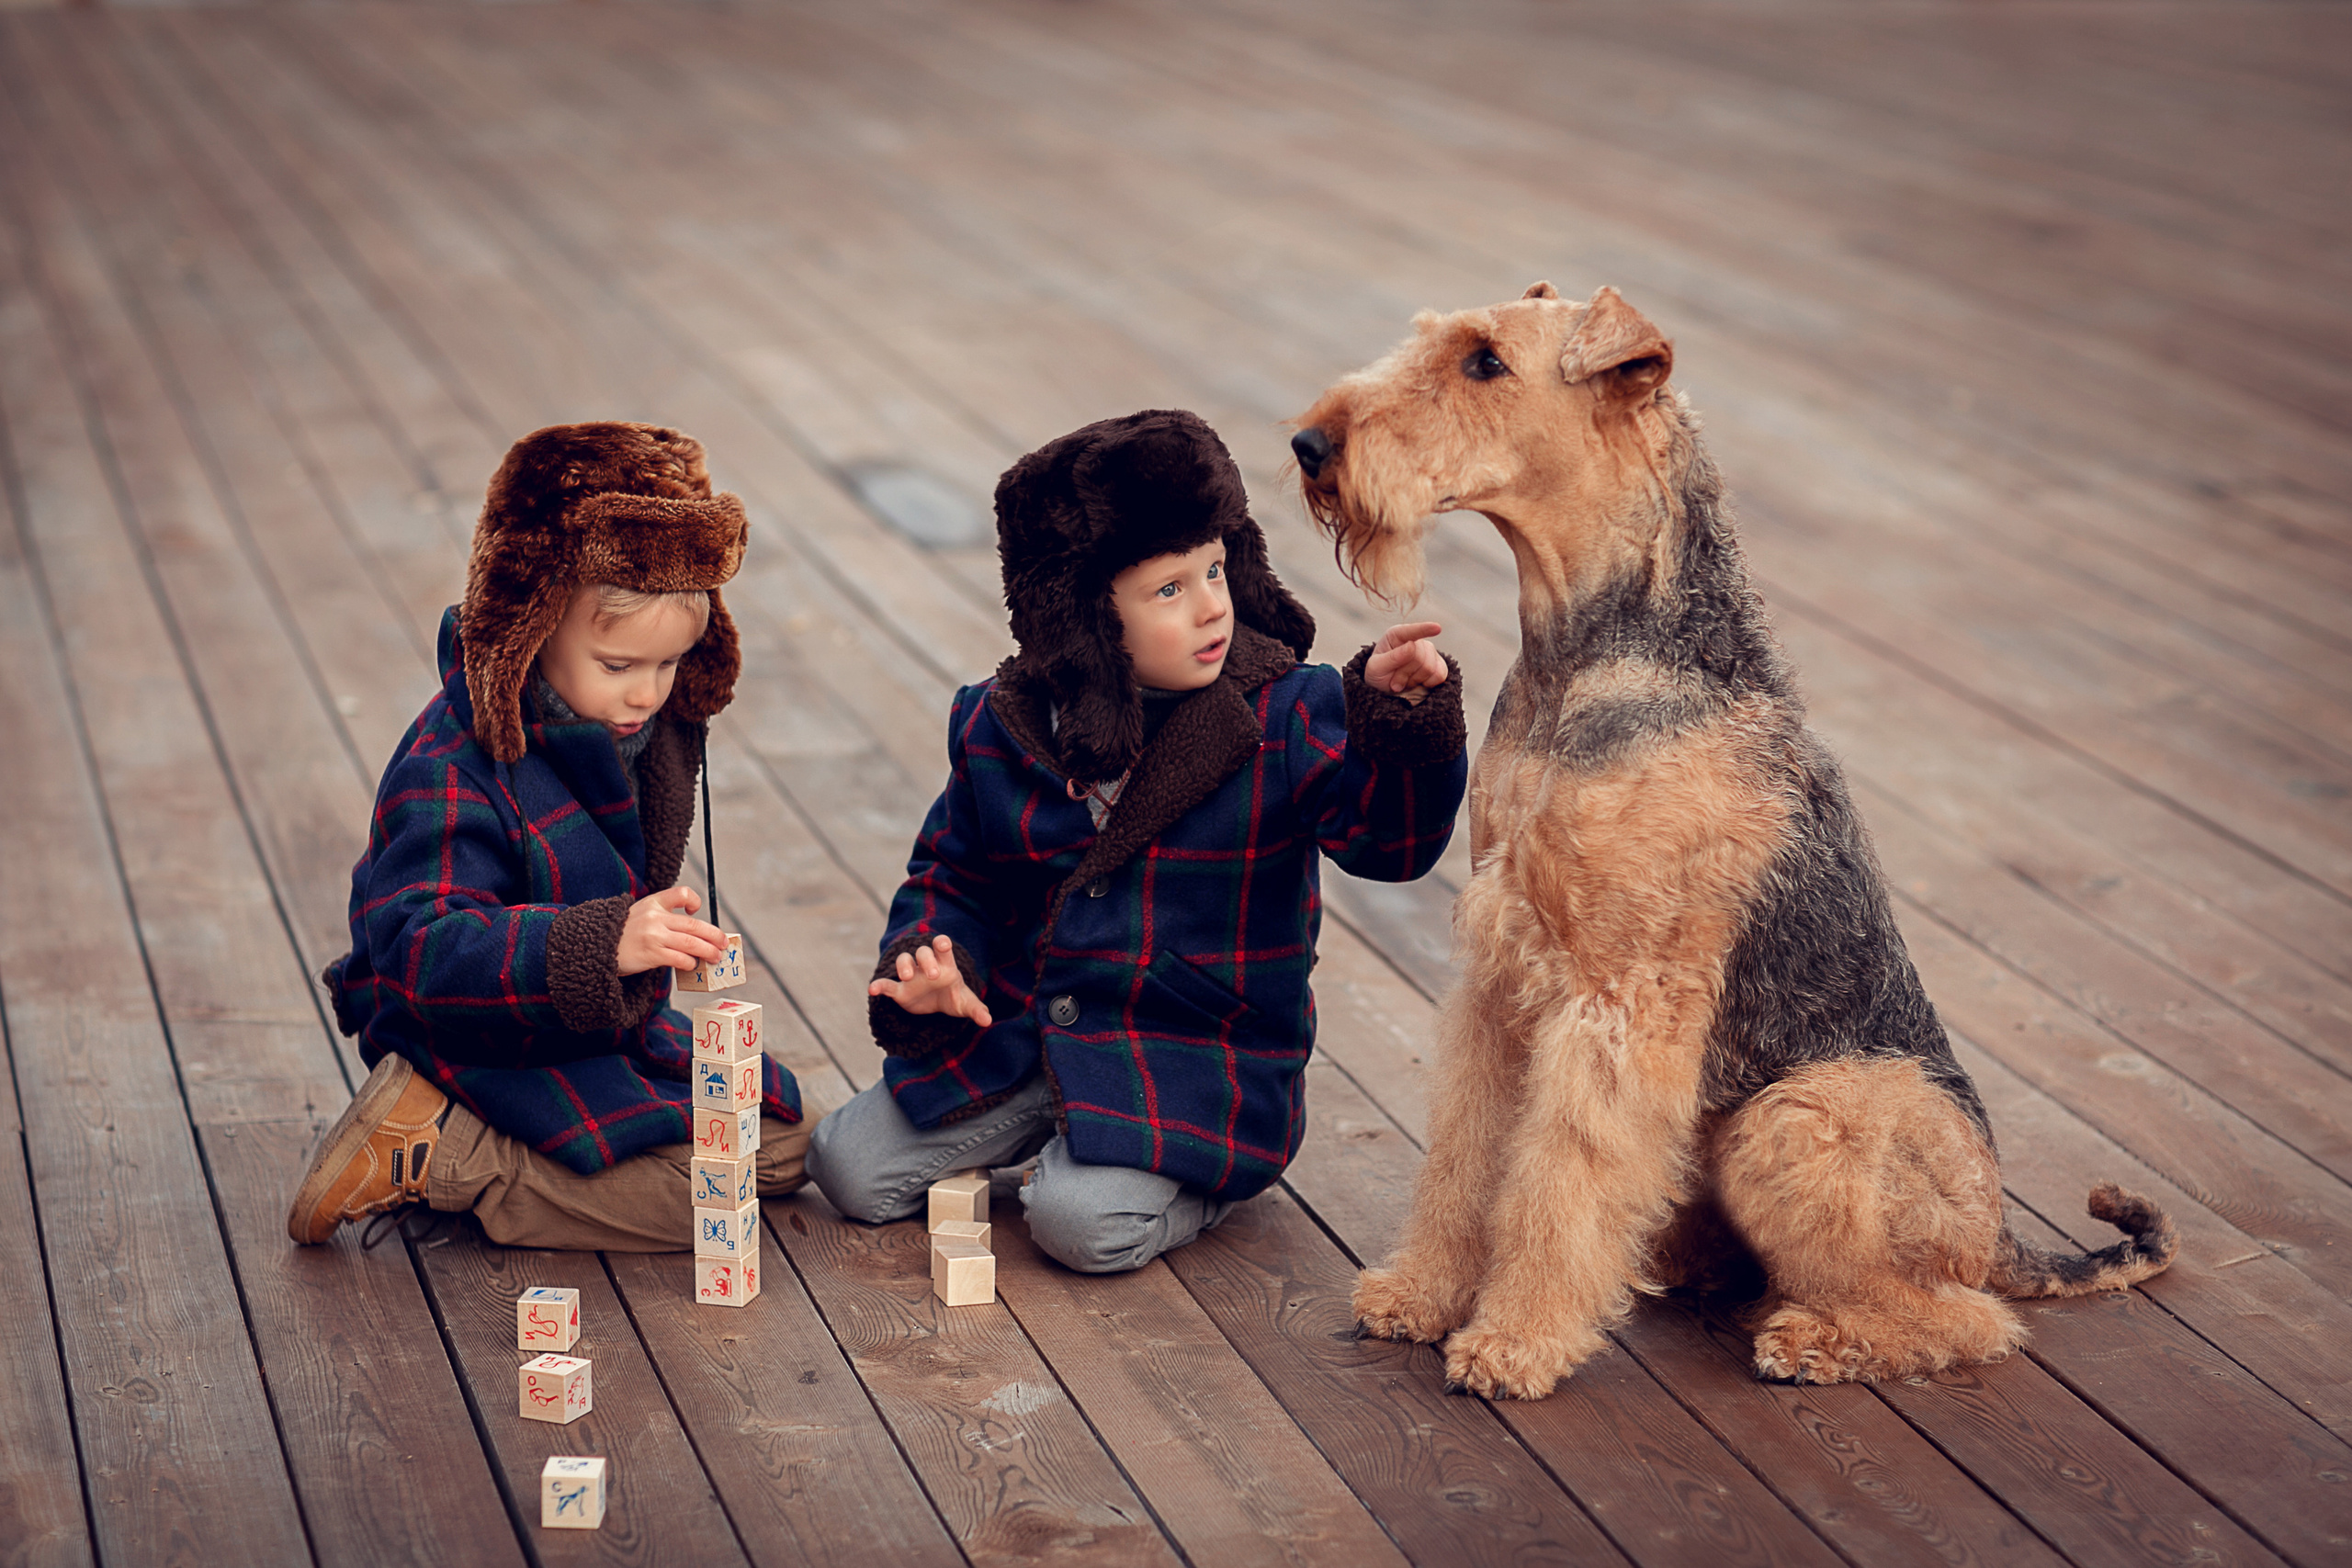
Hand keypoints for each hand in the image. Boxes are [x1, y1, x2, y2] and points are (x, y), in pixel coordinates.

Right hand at [618, 887, 728, 976]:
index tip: (696, 911)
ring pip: (691, 943)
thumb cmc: (621, 934)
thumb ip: (661, 917)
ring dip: (708, 951)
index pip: (681, 893)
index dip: (694, 901)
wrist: (594, 947)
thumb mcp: (638, 914)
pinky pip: (679, 958)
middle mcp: (655, 917)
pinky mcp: (651, 954)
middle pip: (694, 925)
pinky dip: (690, 962)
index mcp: (653, 903)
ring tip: (715, 957)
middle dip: (713, 935)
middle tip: (724, 943)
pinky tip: (692, 965)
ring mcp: (654, 936)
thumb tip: (691, 933)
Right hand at [868, 934, 992, 1028]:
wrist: (938, 1005)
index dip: (941, 944)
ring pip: (904, 960)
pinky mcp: (900, 990)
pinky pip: (888, 984)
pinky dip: (880, 985)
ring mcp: (912, 976)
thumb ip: (977, 1009)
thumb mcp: (966, 1004)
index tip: (942, 944)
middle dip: (926, 960)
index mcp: (945, 965)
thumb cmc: (954, 997)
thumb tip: (987, 1021)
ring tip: (907, 977)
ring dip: (904, 966)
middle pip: (923, 952)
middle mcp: (927, 966)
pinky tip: (873, 990)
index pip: (942, 947)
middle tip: (933, 975)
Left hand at [1366, 621, 1446, 698]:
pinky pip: (1439, 675)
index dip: (1425, 629)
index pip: (1411, 631)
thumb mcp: (1377, 668)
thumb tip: (1411, 645)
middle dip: (1404, 674)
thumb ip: (1392, 657)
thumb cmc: (1379, 675)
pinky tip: (1418, 683)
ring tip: (1404, 681)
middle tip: (1394, 681)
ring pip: (1429, 668)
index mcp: (1396, 635)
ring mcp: (1429, 652)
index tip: (1437, 628)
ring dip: (1413, 680)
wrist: (1387, 690)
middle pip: (1418, 658)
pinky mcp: (1439, 666)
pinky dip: (1427, 684)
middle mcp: (1416, 640)